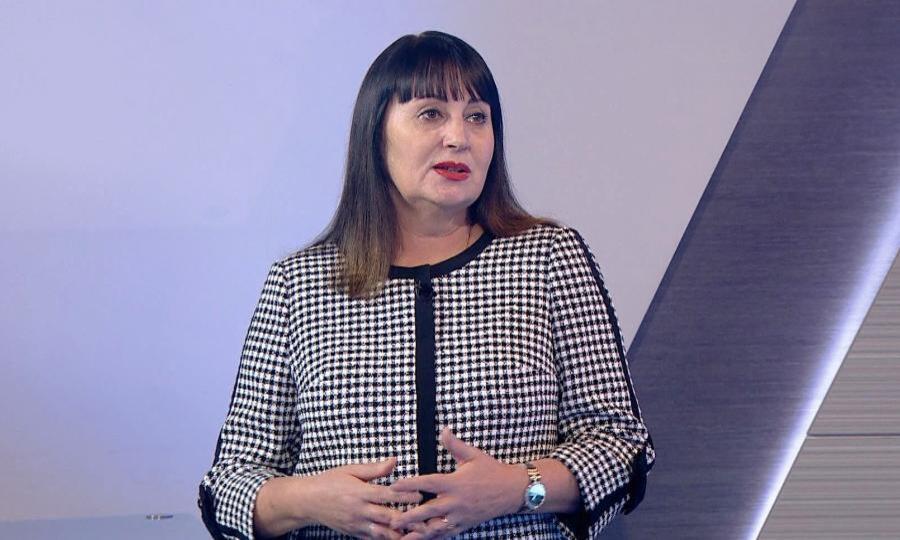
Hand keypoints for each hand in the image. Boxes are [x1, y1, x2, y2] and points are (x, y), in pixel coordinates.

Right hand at [308, 457, 423, 538]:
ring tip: (417, 534)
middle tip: (425, 519)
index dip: (404, 495)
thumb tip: (394, 460)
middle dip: (407, 519)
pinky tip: (399, 538)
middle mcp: (359, 511)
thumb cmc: (330, 481)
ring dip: (399, 534)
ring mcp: (356, 524)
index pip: (387, 495)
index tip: (420, 494)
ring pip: (382, 533)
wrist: (308, 501)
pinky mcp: (354, 533)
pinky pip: (372, 539)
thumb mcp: (350, 470)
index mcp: (360, 492)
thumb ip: (374, 469)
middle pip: (387, 517)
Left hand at [388, 427, 528, 538]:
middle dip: (409, 517)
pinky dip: (433, 537)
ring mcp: (460, 516)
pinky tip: (421, 539)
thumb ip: (455, 445)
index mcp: (455, 483)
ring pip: (436, 528)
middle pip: (428, 511)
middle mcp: (456, 502)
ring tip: (401, 537)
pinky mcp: (465, 525)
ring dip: (418, 532)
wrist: (513, 491)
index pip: (428, 483)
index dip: (410, 484)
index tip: (394, 485)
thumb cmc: (492, 471)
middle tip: (392, 521)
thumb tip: (444, 429)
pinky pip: (447, 534)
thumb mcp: (473, 455)